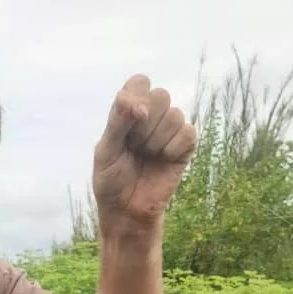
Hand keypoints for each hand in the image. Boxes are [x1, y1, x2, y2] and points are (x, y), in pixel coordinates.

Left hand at [92, 75, 195, 232]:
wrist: (126, 211)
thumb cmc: (112, 181)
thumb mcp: (105, 152)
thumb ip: (117, 123)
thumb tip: (139, 105)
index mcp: (129, 111)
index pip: (139, 82)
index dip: (137, 97)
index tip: (131, 117)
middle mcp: (151, 116)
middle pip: (160, 96)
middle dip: (145, 125)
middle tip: (134, 147)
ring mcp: (169, 130)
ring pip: (174, 115)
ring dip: (156, 141)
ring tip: (147, 157)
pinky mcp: (185, 146)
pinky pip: (187, 133)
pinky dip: (172, 149)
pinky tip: (162, 161)